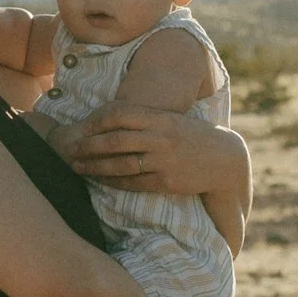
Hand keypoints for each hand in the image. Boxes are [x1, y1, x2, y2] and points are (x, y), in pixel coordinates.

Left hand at [72, 102, 245, 197]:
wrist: (224, 159)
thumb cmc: (193, 136)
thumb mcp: (173, 120)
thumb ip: (147, 118)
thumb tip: (111, 118)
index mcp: (161, 118)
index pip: (120, 114)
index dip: (98, 120)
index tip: (84, 126)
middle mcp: (161, 138)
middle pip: (115, 141)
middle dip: (89, 146)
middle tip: (72, 149)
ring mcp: (164, 161)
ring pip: (121, 164)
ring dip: (96, 167)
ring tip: (79, 167)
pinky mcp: (167, 182)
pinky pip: (133, 183)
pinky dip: (114, 182)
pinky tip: (101, 181)